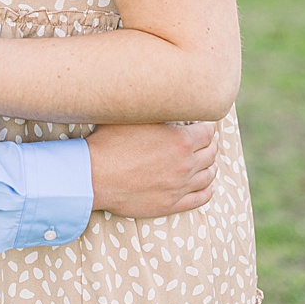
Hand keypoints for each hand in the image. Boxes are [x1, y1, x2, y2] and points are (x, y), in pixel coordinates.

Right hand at [87, 121, 218, 217]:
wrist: (93, 177)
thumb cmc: (110, 143)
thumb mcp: (136, 117)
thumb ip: (158, 110)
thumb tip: (168, 99)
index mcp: (180, 140)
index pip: (208, 132)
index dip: (207, 126)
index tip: (203, 125)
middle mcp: (185, 164)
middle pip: (211, 153)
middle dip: (210, 144)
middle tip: (206, 141)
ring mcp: (179, 186)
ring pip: (208, 175)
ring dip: (211, 166)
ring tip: (208, 161)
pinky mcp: (170, 204)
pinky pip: (200, 198)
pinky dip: (207, 190)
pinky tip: (207, 185)